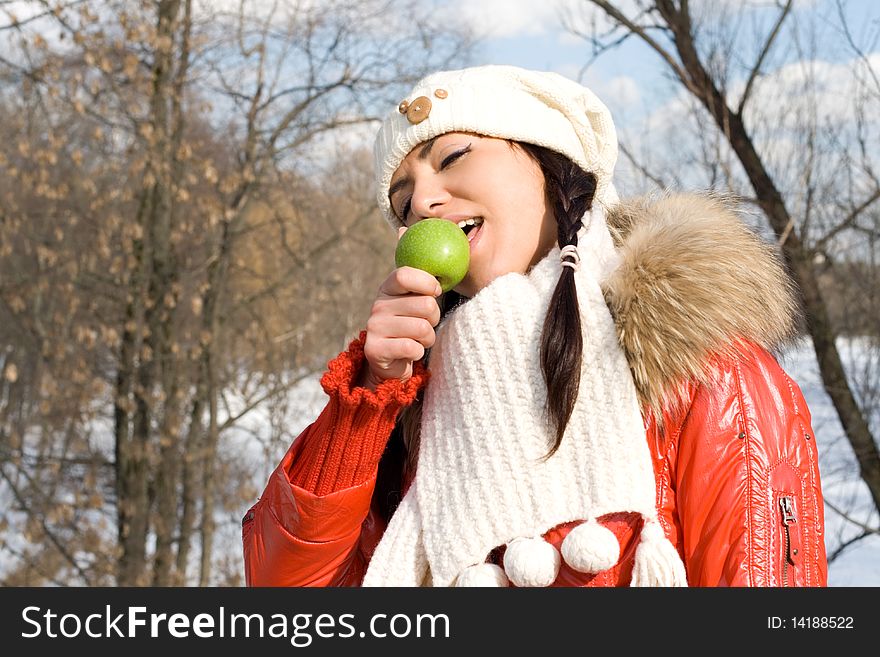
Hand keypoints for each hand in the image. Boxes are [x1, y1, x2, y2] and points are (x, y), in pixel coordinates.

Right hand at [358, 229, 442, 389]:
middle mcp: (377, 305)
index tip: (436, 289)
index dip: (426, 282)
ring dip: (428, 337)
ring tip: (420, 338)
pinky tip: (411, 350)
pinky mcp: (375, 349)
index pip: (404, 274)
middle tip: (428, 321)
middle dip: (434, 316)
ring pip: (421, 328)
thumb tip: (404, 227)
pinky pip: (412, 347)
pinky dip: (418, 351)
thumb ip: (414, 268)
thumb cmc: (409, 321)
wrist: (391, 360)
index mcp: (387, 287)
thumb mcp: (412, 293)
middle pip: (423, 304)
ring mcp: (374, 327)